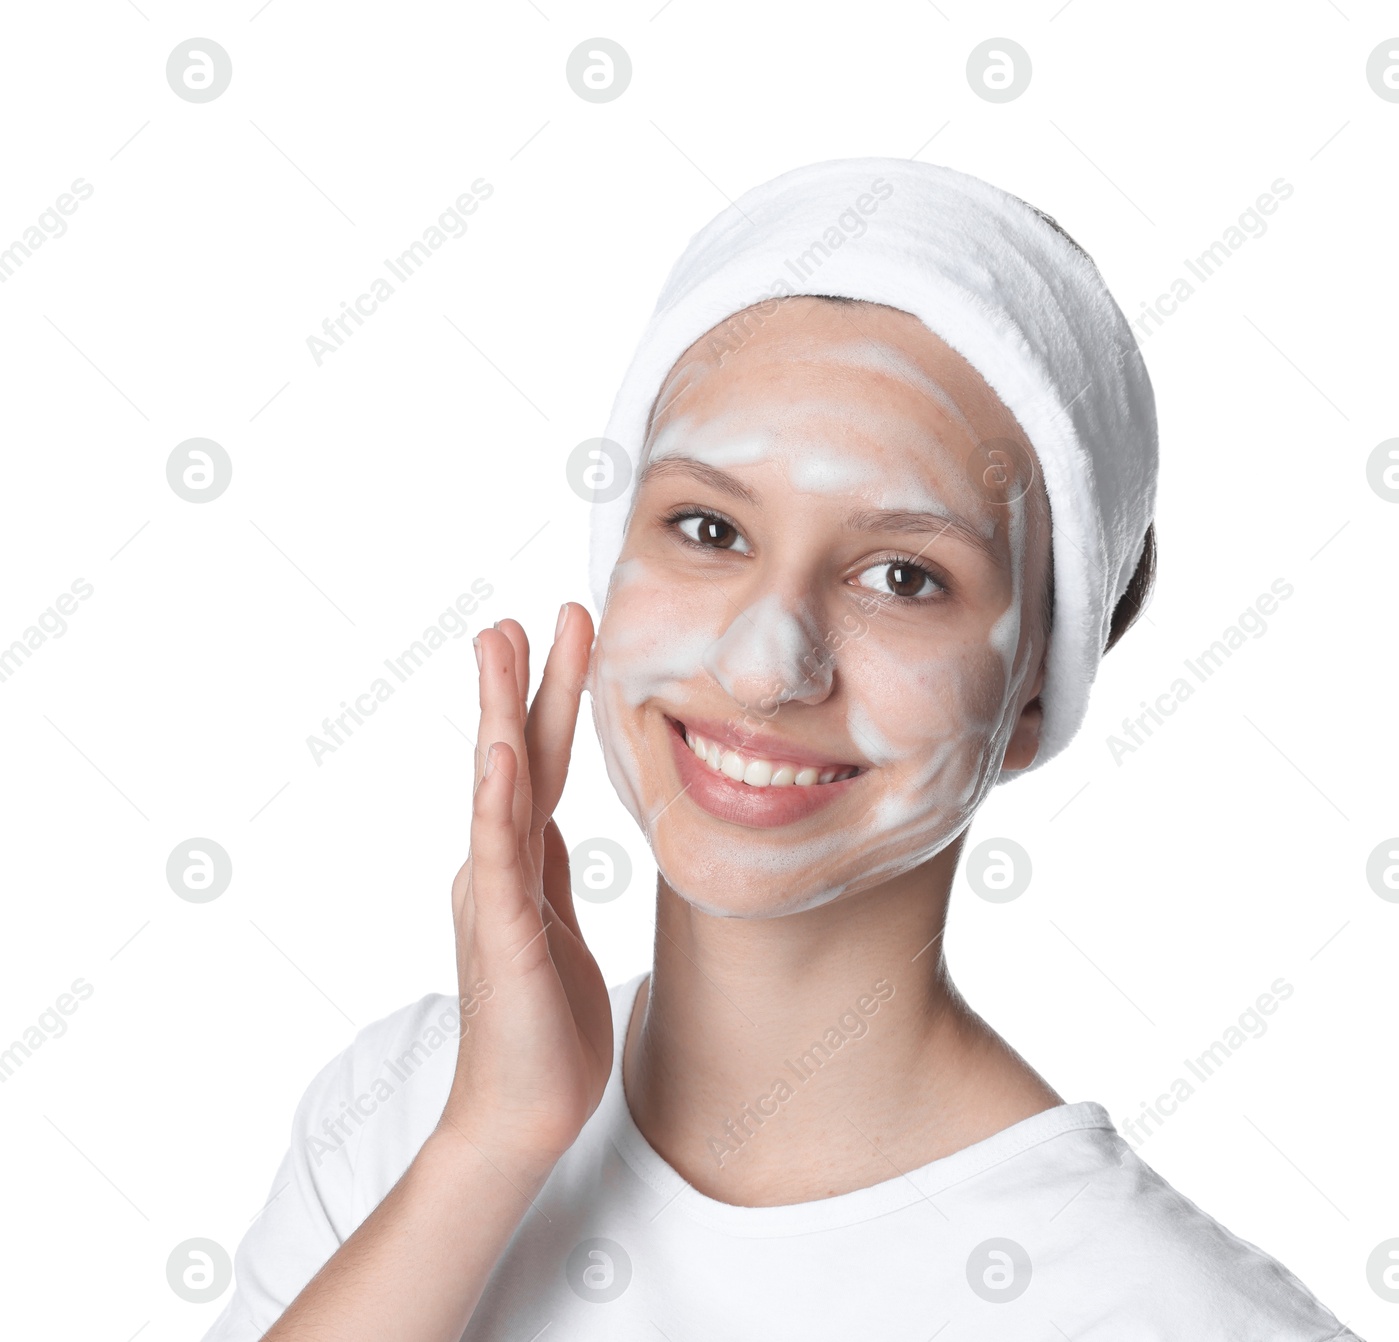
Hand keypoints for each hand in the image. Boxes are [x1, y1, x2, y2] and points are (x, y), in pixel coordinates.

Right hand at [437, 606, 611, 1177]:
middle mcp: (498, 868)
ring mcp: (494, 897)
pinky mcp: (501, 936)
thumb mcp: (553, 930)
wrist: (522, 1117)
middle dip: (525, 681)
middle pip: (516, 757)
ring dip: (502, 712)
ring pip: (498, 788)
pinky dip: (497, 802)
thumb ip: (544, 874)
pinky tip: (502, 751)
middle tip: (526, 610)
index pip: (540, 765)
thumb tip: (546, 824)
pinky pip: (499, 858)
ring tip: (501, 644)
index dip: (553, 701)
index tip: (567, 637)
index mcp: (520, 865)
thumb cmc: (543, 1030)